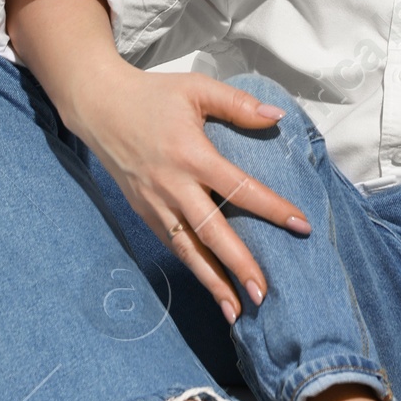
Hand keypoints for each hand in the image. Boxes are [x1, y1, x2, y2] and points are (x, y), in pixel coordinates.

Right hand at [81, 66, 312, 317]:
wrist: (100, 107)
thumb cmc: (154, 95)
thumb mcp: (196, 89)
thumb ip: (237, 104)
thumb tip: (277, 117)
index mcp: (191, 154)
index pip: (238, 187)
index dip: (271, 208)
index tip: (300, 225)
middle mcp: (173, 186)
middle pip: (212, 232)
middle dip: (238, 265)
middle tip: (264, 294)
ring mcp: (156, 204)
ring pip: (188, 250)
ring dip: (213, 283)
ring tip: (237, 312)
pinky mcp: (145, 213)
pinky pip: (172, 245)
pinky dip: (193, 268)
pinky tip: (211, 287)